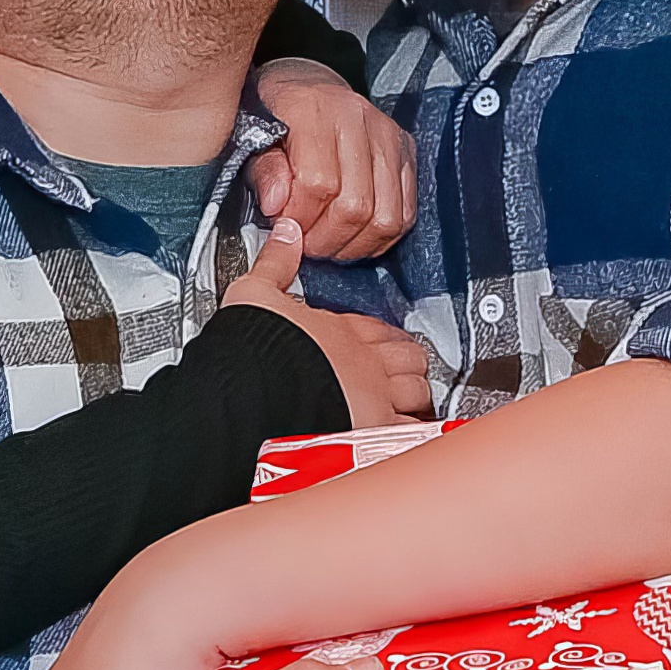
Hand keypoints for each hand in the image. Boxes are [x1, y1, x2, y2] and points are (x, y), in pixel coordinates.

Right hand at [224, 220, 433, 426]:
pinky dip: (410, 433)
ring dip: (414, 398)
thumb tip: (287, 233)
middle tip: (398, 376)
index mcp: (342, 329)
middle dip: (408, 366)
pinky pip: (411, 431)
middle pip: (411, 358)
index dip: (385, 337)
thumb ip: (276, 263)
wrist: (251, 392)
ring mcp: (375, 396)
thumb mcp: (257, 292)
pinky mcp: (374, 430)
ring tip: (404, 406)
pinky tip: (405, 436)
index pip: (382, 327)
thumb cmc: (252, 350)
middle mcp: (366, 362)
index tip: (380, 344)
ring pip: (419, 392)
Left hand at [247, 57, 416, 260]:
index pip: (318, 184)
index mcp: (314, 109)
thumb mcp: (252, 137)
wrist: (304, 86)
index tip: (283, 228)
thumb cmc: (275, 114)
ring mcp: (387, 134)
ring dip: (354, 243)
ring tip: (327, 242)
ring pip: (386, 217)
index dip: (299, 219)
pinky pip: (405, 213)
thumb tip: (277, 206)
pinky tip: (353, 235)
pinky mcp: (405, 150)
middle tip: (304, 242)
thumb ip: (264, 172)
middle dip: (325, 238)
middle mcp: (358, 117)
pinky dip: (379, 236)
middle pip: (356, 206)